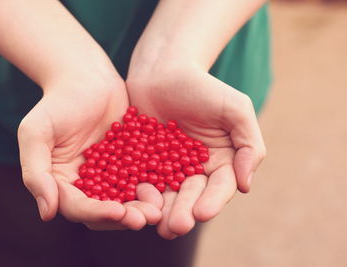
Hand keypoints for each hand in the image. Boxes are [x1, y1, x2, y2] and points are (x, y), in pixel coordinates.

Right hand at [18, 76, 161, 229]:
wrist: (86, 77)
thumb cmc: (57, 102)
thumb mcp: (36, 132)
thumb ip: (36, 172)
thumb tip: (46, 213)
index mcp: (61, 183)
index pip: (77, 207)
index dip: (96, 213)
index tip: (117, 212)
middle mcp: (86, 184)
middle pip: (105, 210)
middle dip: (124, 217)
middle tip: (145, 218)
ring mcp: (110, 174)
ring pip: (126, 199)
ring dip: (141, 207)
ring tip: (158, 209)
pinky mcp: (130, 162)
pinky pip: (142, 177)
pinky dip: (153, 185)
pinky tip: (167, 187)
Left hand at [127, 65, 265, 238]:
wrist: (163, 71)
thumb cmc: (203, 87)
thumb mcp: (236, 109)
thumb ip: (248, 145)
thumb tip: (245, 185)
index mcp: (220, 162)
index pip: (219, 187)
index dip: (212, 201)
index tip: (203, 213)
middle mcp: (194, 170)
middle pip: (191, 196)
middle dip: (184, 212)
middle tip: (175, 227)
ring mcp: (167, 168)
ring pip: (166, 194)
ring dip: (161, 211)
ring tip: (156, 224)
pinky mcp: (142, 162)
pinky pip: (141, 180)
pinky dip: (139, 193)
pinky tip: (134, 202)